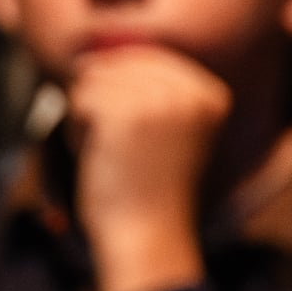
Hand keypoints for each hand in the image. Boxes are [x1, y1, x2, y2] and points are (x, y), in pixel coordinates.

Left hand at [64, 45, 227, 290]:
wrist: (146, 235)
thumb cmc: (146, 185)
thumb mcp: (163, 127)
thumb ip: (145, 86)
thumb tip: (88, 54)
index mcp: (213, 93)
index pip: (149, 58)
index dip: (127, 94)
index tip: (142, 138)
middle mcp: (194, 91)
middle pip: (122, 64)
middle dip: (108, 102)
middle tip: (126, 148)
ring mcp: (162, 100)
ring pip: (98, 78)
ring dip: (91, 114)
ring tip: (115, 152)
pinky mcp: (126, 113)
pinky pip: (81, 96)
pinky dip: (78, 127)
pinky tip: (100, 155)